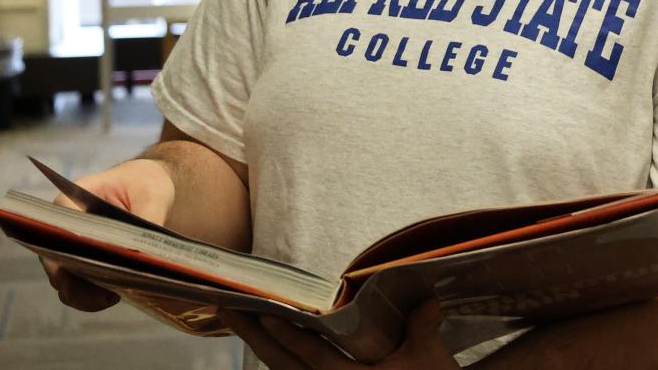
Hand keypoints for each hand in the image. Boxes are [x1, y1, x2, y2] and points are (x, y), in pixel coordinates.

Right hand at [40, 158, 175, 310]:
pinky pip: (77, 286)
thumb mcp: (153, 195)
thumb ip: (147, 220)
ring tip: (112, 297)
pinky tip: (114, 295)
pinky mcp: (81, 261)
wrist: (147, 187)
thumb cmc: (145, 184)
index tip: (91, 270)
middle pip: (55, 261)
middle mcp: (62, 225)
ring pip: (64, 279)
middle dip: (76, 284)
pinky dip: (91, 296)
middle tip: (105, 296)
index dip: (69, 253)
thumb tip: (141, 255)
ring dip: (84, 295)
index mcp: (72, 200)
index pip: (57, 229)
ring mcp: (69, 245)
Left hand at [220, 299, 459, 369]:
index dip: (285, 334)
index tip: (261, 311)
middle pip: (284, 367)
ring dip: (264, 348)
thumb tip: (426, 295)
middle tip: (228, 310)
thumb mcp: (430, 358)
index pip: (311, 356)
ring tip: (242, 321)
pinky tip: (271, 344)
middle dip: (254, 337)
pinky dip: (283, 359)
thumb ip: (422, 325)